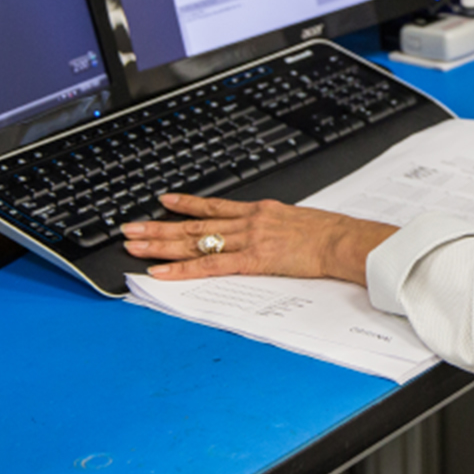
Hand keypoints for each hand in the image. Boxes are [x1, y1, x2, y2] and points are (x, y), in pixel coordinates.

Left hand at [121, 193, 397, 283]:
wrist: (343, 240)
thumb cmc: (329, 233)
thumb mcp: (299, 220)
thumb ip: (276, 225)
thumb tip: (269, 233)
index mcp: (261, 211)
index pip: (215, 207)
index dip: (187, 205)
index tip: (164, 202)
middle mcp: (249, 221)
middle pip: (195, 224)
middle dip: (160, 226)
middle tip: (130, 228)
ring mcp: (248, 239)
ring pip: (196, 241)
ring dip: (161, 244)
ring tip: (134, 245)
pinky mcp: (252, 260)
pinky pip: (210, 265)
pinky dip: (182, 269)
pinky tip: (160, 271)